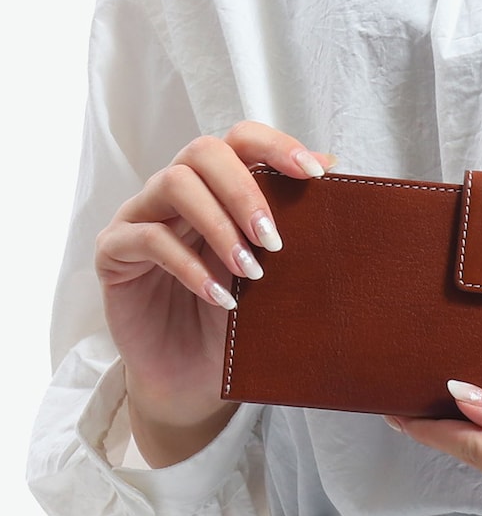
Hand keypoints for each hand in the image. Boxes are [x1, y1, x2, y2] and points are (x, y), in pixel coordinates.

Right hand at [95, 121, 335, 465]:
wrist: (193, 376)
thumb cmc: (236, 317)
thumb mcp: (273, 270)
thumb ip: (291, 220)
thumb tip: (334, 165)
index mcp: (216, 185)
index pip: (241, 139)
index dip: (277, 146)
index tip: (316, 174)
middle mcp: (175, 190)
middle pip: (203, 151)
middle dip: (246, 192)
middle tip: (274, 240)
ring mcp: (140, 215)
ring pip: (174, 184)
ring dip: (220, 226)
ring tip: (251, 272)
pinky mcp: (113, 252)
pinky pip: (148, 239)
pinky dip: (190, 267)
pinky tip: (221, 298)